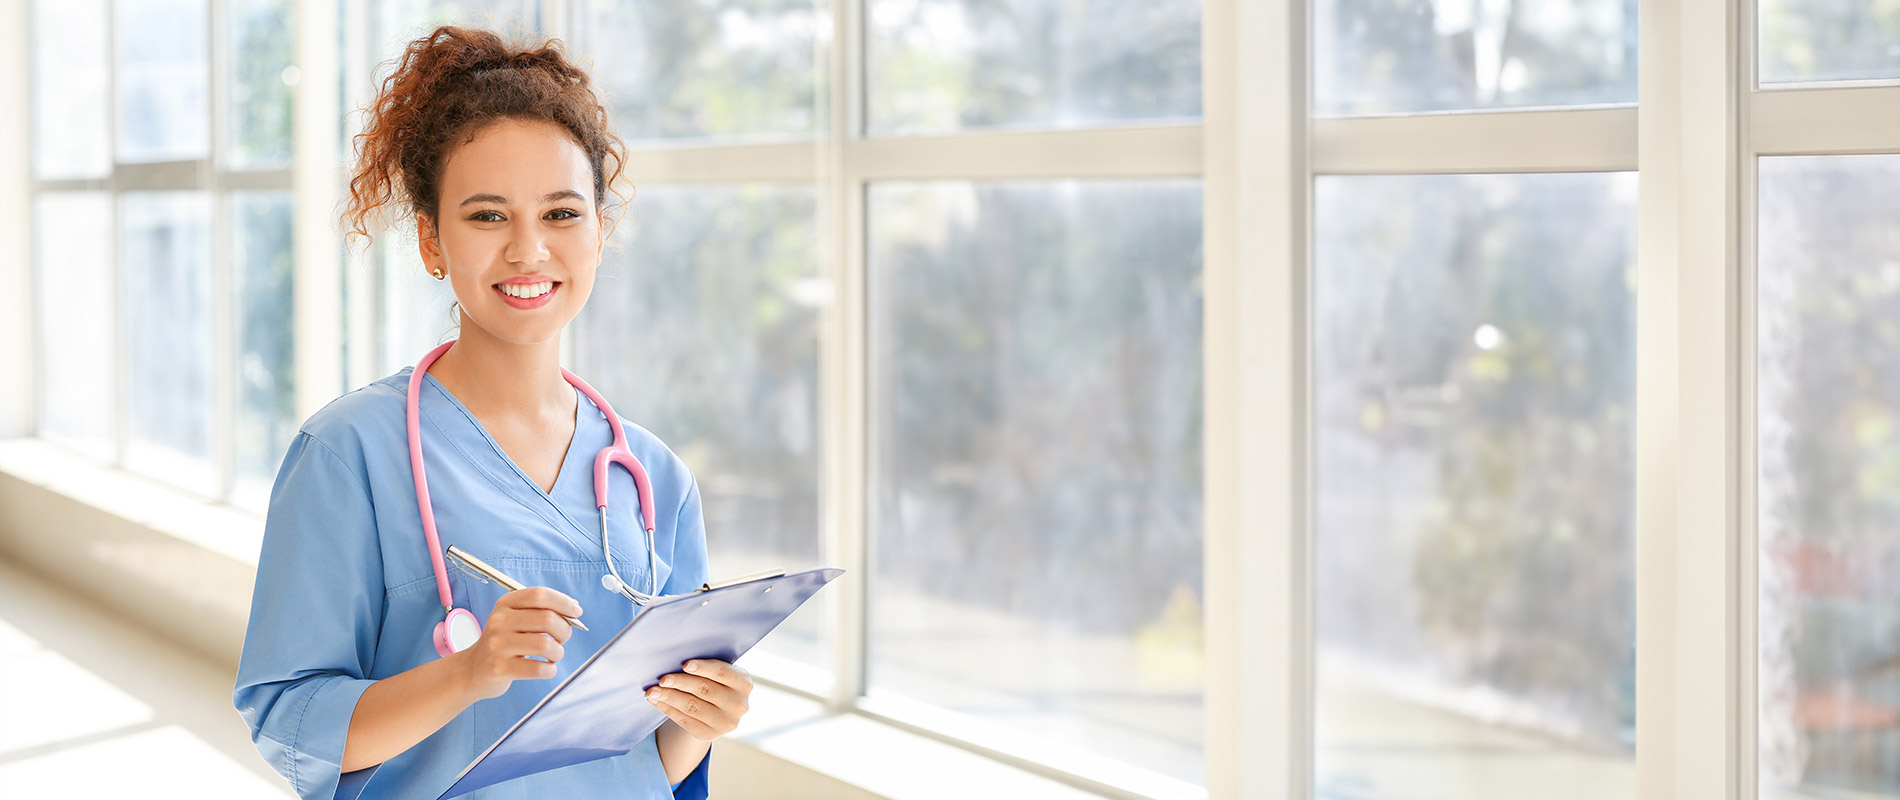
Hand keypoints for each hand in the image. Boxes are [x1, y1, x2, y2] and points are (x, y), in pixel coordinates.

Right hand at [453, 587, 581, 701]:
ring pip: (545, 645)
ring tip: (553, 655)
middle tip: (562, 639)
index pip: (539, 595)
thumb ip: (541, 611)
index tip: (576, 612)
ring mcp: (497, 645)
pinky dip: (550, 670)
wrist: (472, 670)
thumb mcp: (515, 619)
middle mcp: (499, 621)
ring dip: (558, 652)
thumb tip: (574, 608)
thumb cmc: (503, 643)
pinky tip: (546, 668)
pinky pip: (538, 668)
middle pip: (547, 619)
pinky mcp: (499, 668)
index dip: (563, 602)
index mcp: (505, 604)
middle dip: (565, 630)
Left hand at [646, 659, 752, 740]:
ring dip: (670, 697)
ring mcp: (726, 722)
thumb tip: (675, 660)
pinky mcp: (710, 734)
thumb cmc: (715, 682)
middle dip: (681, 683)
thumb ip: (706, 666)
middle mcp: (739, 704)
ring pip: (692, 706)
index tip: (685, 664)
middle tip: (662, 679)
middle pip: (704, 690)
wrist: (718, 710)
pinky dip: (668, 709)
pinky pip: (685, 721)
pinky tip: (657, 701)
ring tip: (652, 691)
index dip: (703, 668)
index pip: (722, 673)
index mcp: (744, 682)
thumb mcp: (720, 673)